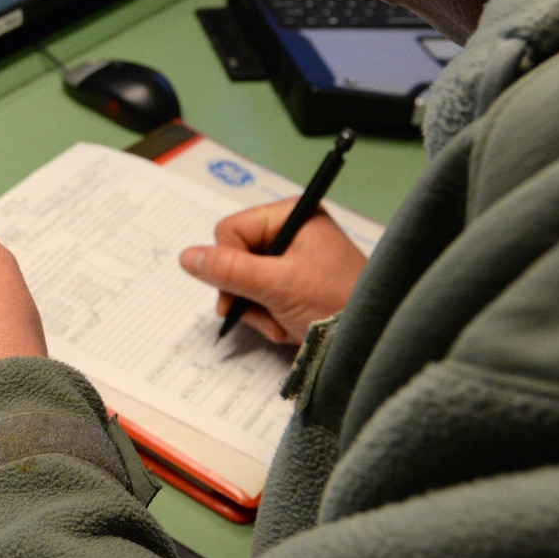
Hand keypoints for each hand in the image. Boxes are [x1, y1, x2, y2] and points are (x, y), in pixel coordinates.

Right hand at [180, 198, 364, 344]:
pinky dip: (268, 318)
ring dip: (257, 310)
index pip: (231, 229)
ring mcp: (292, 261)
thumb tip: (188, 257)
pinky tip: (288, 325)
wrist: (370, 341)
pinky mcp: (293, 286)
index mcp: (292, 216)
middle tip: (266, 312)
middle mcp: (291, 233)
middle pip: (235, 258)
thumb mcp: (278, 285)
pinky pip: (259, 298)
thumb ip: (230, 270)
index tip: (237, 292)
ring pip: (243, 283)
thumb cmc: (336, 303)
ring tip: (284, 322)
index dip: (228, 262)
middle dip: (246, 293)